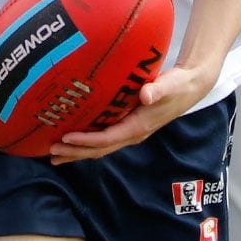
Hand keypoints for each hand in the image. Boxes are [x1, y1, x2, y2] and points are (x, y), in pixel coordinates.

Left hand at [51, 59, 216, 162]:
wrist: (190, 87)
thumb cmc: (179, 85)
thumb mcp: (171, 85)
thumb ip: (158, 89)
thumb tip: (146, 95)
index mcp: (138, 127)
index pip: (107, 139)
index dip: (86, 141)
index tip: (65, 139)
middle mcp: (131, 134)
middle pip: (99, 149)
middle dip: (75, 152)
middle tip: (50, 152)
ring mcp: (129, 132)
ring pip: (99, 147)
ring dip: (77, 152)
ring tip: (54, 155)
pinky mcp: (127, 126)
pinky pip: (102, 138)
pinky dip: (85, 142)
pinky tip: (70, 139)